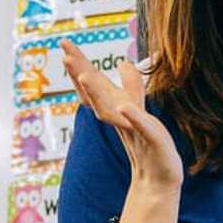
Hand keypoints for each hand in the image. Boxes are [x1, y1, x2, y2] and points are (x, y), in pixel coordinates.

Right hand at [63, 43, 181, 193]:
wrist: (158, 178)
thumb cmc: (149, 144)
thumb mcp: (138, 109)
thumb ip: (130, 86)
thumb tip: (122, 62)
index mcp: (114, 108)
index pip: (94, 84)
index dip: (79, 65)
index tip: (64, 44)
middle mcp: (117, 118)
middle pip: (95, 94)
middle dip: (80, 74)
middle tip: (64, 55)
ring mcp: (131, 129)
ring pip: (109, 110)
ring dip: (96, 94)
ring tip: (84, 77)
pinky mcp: (150, 138)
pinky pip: (140, 126)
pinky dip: (131, 117)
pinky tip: (123, 108)